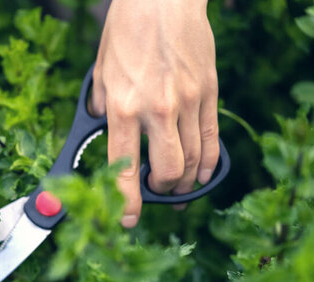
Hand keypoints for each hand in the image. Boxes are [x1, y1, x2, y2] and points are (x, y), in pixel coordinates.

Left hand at [91, 0, 219, 226]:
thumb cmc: (127, 30)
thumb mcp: (101, 71)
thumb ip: (102, 107)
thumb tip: (103, 128)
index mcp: (122, 107)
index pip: (124, 167)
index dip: (127, 201)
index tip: (128, 219)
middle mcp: (156, 110)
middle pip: (169, 172)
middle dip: (161, 190)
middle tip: (156, 189)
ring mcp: (187, 102)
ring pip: (194, 161)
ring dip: (186, 181)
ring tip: (179, 184)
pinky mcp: (208, 93)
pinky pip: (212, 140)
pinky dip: (209, 163)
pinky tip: (203, 173)